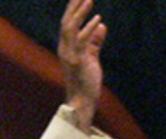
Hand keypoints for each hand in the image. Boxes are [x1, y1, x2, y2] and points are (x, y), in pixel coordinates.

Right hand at [57, 0, 105, 128]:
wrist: (82, 101)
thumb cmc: (86, 81)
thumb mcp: (92, 58)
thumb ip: (95, 42)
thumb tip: (101, 25)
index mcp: (66, 46)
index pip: (67, 23)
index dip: (73, 9)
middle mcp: (64, 48)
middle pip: (66, 21)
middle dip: (74, 6)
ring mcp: (69, 54)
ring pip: (70, 28)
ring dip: (80, 13)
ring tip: (89, 0)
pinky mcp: (77, 61)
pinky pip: (82, 41)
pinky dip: (89, 29)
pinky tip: (98, 20)